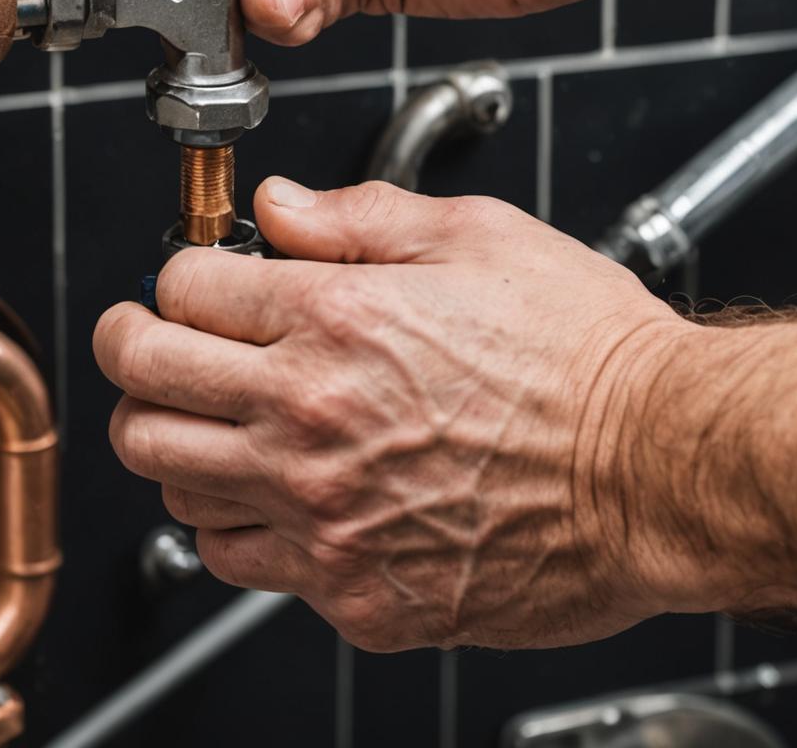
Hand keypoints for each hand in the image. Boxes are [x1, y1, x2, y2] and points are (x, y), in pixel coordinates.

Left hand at [92, 177, 705, 650]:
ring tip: (212, 418)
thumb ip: (357, 218)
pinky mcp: (353, 592)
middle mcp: (310, 419)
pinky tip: (272, 492)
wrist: (661, 468)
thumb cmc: (585, 352)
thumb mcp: (477, 236)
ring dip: (173, 440)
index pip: (179, 290)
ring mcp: (324, 515)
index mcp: (334, 320)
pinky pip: (238, 561)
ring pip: (168, 481)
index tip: (188, 281)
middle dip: (134, 350)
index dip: (175, 276)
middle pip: (143, 388)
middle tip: (150, 341)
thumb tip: (278, 205)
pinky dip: (231, 521)